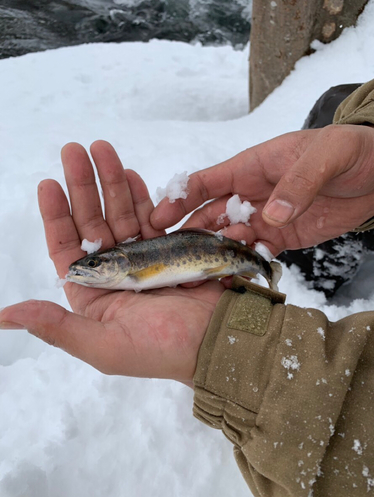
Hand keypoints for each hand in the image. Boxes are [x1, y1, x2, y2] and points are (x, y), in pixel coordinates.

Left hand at [0, 141, 224, 385]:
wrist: (216, 343)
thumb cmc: (159, 349)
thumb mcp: (103, 345)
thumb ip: (56, 326)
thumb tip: (4, 314)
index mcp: (94, 294)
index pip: (67, 248)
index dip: (56, 216)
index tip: (49, 184)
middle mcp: (115, 273)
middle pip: (93, 222)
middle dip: (83, 186)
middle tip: (75, 151)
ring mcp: (143, 258)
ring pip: (121, 214)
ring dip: (111, 183)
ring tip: (102, 149)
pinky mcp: (170, 250)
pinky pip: (151, 217)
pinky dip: (141, 196)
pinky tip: (131, 174)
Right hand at [151, 125, 373, 255]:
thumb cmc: (350, 150)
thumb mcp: (326, 156)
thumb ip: (298, 183)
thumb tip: (271, 215)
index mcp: (251, 167)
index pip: (205, 182)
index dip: (178, 198)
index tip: (158, 219)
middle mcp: (251, 194)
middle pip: (210, 216)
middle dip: (191, 236)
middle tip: (177, 259)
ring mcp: (266, 218)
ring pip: (229, 239)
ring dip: (217, 254)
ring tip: (205, 273)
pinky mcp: (283, 237)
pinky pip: (256, 253)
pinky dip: (244, 264)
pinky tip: (235, 277)